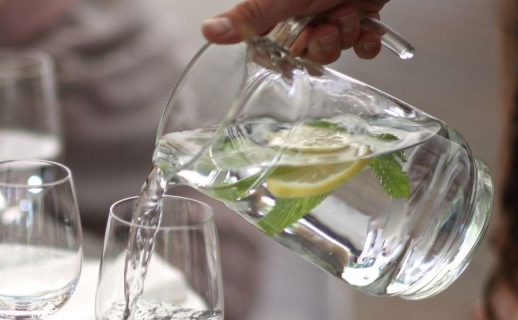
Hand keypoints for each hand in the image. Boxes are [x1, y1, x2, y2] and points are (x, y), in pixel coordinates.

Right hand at [201, 0, 390, 63]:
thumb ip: (249, 16)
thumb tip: (207, 30)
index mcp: (277, 9)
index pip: (267, 47)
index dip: (281, 54)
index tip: (292, 48)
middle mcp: (301, 14)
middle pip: (300, 53)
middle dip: (318, 44)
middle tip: (325, 26)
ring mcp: (330, 16)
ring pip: (330, 50)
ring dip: (343, 37)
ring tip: (348, 13)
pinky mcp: (359, 19)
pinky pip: (360, 47)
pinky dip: (366, 42)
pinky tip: (368, 29)